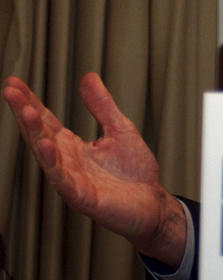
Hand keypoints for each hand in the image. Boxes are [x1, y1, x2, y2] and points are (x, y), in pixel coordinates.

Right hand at [3, 73, 186, 267]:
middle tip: (9, 91)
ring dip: (35, 135)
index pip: (46, 121)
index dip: (30, 102)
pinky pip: (64, 181)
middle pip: (40, 135)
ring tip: (25, 113)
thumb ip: (102, 105)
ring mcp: (72, 181)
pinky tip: (47, 147)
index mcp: (73, 146)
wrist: (152, 203)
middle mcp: (67, 162)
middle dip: (24, 113)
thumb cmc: (134, 171)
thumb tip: (87, 76)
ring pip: (47, 157)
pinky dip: (54, 165)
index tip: (13, 82)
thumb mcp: (119, 129)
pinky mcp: (84, 198)